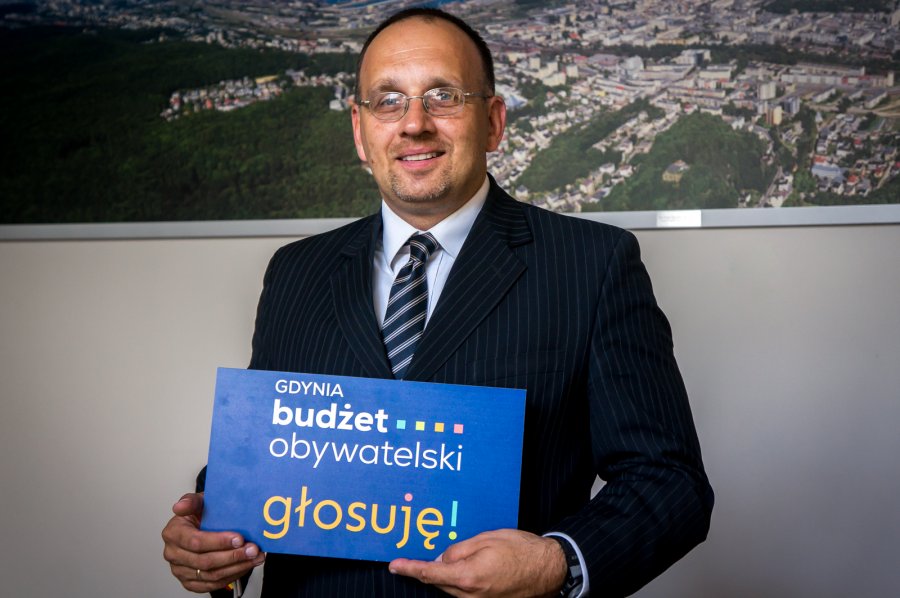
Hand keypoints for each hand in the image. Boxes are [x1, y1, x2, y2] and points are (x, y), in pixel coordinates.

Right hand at [162, 492, 265, 592]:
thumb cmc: (200, 513)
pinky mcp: (190, 582)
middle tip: (252, 549)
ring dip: (236, 567)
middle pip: (205, 561)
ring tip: (254, 557)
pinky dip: (232, 576)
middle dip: (233, 556)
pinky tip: (245, 566)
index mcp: (173, 533)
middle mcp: (173, 554)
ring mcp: (180, 570)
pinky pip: (212, 585)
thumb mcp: (198, 502)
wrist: (200, 524)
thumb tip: (180, 506)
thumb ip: (191, 501)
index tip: (239, 538)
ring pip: (211, 575)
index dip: (219, 542)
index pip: (196, 542)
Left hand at [389, 529, 566, 596]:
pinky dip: (464, 578)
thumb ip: (458, 549)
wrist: (549, 569)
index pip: (429, 573)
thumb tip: (441, 558)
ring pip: (453, 587)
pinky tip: (478, 564)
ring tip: (474, 554)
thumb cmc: (521, 550)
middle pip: (439, 581)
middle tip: (445, 550)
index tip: (394, 565)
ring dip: (452, 572)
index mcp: (467, 576)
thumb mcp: (486, 539)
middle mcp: (470, 595)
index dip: (409, 568)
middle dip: (435, 567)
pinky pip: (466, 591)